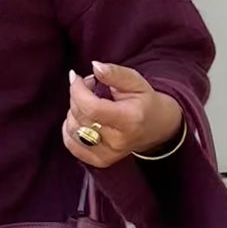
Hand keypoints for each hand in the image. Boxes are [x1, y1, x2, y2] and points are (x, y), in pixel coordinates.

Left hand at [63, 62, 183, 167]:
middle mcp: (118, 141)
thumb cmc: (144, 101)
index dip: (77, 90)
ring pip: (73, 130)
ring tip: (87, 101)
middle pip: (80, 117)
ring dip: (73, 111)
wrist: (157, 127)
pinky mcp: (101, 161)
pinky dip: (69, 129)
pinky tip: (80, 118)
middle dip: (77, 96)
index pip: (91, 108)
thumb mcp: (135, 81)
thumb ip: (114, 73)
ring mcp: (109, 154)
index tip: (78, 78)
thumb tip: (94, 66)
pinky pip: (71, 145)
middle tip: (89, 86)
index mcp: (129, 119)